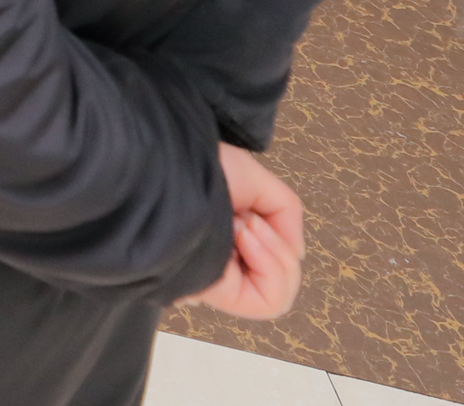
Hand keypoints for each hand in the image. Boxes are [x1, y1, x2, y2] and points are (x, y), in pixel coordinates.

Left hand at [185, 144, 305, 321]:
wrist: (165, 161)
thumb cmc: (200, 163)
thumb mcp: (257, 182)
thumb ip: (286, 216)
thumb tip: (298, 255)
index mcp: (227, 242)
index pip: (271, 267)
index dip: (278, 242)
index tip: (253, 214)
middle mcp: (220, 265)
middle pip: (280, 286)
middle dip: (278, 248)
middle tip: (247, 219)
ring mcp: (216, 279)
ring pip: (277, 298)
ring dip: (275, 254)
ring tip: (242, 226)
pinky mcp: (213, 291)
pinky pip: (267, 302)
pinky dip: (271, 265)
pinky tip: (243, 235)